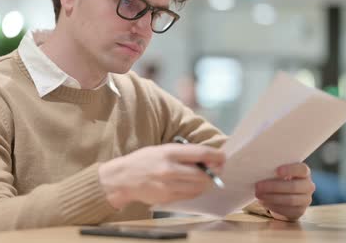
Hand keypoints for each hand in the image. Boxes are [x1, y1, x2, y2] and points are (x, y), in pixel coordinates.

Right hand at [99, 143, 224, 208]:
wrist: (122, 179)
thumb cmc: (143, 160)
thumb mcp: (161, 149)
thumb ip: (182, 153)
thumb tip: (205, 156)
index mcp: (169, 152)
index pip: (200, 153)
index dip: (216, 155)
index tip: (223, 156)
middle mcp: (170, 169)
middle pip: (203, 173)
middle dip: (215, 171)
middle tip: (219, 169)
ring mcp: (169, 186)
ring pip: (199, 187)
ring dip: (208, 183)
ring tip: (208, 177)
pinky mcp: (167, 198)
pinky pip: (190, 195)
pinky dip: (196, 190)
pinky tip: (195, 185)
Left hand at [254, 163, 314, 220]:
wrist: (287, 196)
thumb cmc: (281, 179)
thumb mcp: (280, 173)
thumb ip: (275, 170)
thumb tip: (260, 170)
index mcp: (304, 172)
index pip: (301, 169)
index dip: (290, 170)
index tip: (276, 170)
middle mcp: (308, 186)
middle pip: (293, 186)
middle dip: (274, 187)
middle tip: (258, 186)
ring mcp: (306, 200)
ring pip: (290, 200)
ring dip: (271, 198)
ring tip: (258, 195)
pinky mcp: (299, 211)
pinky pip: (287, 210)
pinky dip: (273, 206)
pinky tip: (263, 202)